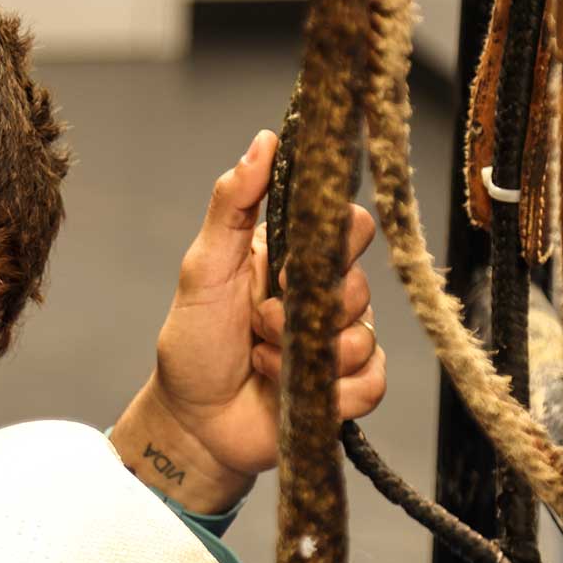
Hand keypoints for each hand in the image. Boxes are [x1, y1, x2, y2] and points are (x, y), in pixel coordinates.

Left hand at [110, 129, 386, 513]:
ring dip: (301, 356)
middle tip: (259, 323)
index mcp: (296, 259)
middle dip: (306, 310)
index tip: (293, 263)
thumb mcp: (204, 267)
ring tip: (260, 361)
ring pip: (363, 338)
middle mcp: (324, 297)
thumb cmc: (194, 343)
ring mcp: (339, 345)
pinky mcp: (347, 391)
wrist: (191, 423)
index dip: (337, 239)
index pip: (351, 226)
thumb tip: (265, 139)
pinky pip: (371, 383)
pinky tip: (289, 393)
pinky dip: (329, 393)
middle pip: (363, 284)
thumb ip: (232, 204)